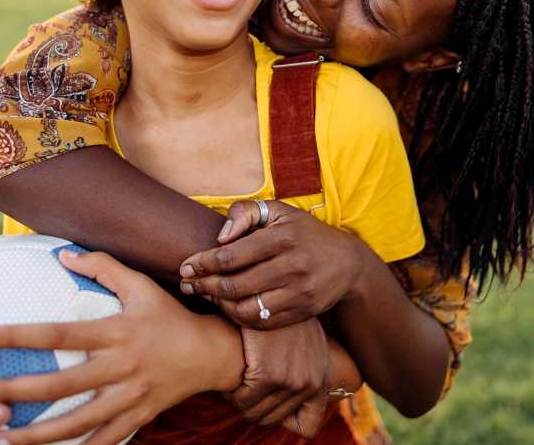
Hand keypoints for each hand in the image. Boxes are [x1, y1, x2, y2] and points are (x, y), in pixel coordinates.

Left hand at [0, 251, 243, 444]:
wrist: (212, 354)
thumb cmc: (169, 316)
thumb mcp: (141, 285)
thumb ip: (103, 266)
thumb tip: (63, 253)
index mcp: (117, 332)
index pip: (61, 333)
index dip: (22, 335)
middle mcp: (121, 367)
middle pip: (60, 384)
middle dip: (15, 390)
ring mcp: (129, 397)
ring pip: (76, 422)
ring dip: (33, 434)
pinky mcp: (137, 418)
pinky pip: (102, 442)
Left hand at [179, 200, 367, 328]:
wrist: (349, 264)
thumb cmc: (305, 233)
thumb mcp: (280, 211)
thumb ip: (246, 212)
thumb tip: (221, 236)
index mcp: (283, 237)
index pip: (231, 256)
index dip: (203, 263)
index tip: (185, 267)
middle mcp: (292, 266)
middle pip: (234, 285)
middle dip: (204, 286)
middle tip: (187, 284)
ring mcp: (298, 292)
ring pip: (246, 307)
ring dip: (219, 304)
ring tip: (206, 295)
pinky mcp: (302, 311)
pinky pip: (262, 322)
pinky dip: (239, 317)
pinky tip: (228, 307)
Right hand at [228, 319, 330, 437]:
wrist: (276, 288)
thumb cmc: (282, 317)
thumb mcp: (302, 345)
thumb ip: (298, 368)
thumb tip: (285, 397)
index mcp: (320, 380)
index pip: (306, 426)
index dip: (284, 420)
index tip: (268, 402)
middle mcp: (312, 384)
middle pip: (271, 420)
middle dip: (252, 406)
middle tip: (241, 387)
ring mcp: (294, 380)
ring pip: (255, 413)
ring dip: (240, 399)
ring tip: (234, 379)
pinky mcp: (272, 374)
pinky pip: (243, 400)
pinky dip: (232, 391)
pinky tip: (230, 372)